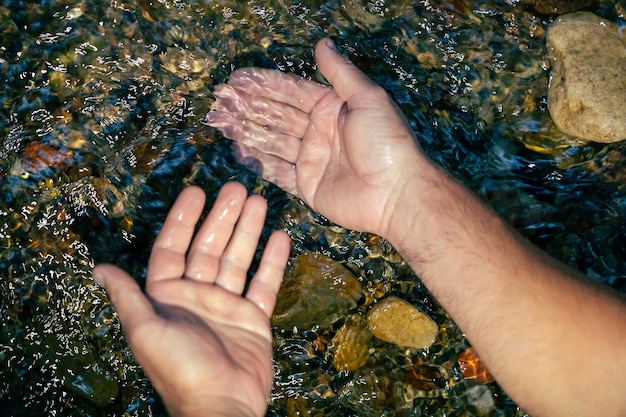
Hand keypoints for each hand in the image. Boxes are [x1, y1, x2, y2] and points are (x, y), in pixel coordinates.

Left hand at [93, 182, 290, 416]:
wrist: (221, 405)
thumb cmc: (179, 368)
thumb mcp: (146, 331)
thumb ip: (128, 297)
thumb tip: (99, 267)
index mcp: (168, 297)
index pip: (173, 248)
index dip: (183, 220)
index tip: (196, 192)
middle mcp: (196, 296)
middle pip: (209, 248)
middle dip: (223, 217)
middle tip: (237, 188)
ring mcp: (226, 306)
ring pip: (237, 259)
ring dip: (248, 231)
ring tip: (260, 202)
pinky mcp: (253, 319)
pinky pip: (263, 284)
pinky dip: (272, 261)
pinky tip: (280, 236)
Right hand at [207, 38, 428, 236]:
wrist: (396, 192)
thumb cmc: (385, 142)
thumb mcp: (367, 99)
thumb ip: (340, 73)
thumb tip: (322, 42)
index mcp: (330, 109)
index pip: (290, 92)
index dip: (263, 85)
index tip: (237, 79)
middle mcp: (318, 132)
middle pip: (276, 116)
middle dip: (248, 107)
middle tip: (219, 99)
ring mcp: (310, 160)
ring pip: (272, 141)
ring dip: (246, 131)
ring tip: (219, 120)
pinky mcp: (307, 186)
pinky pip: (277, 172)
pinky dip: (258, 162)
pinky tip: (238, 150)